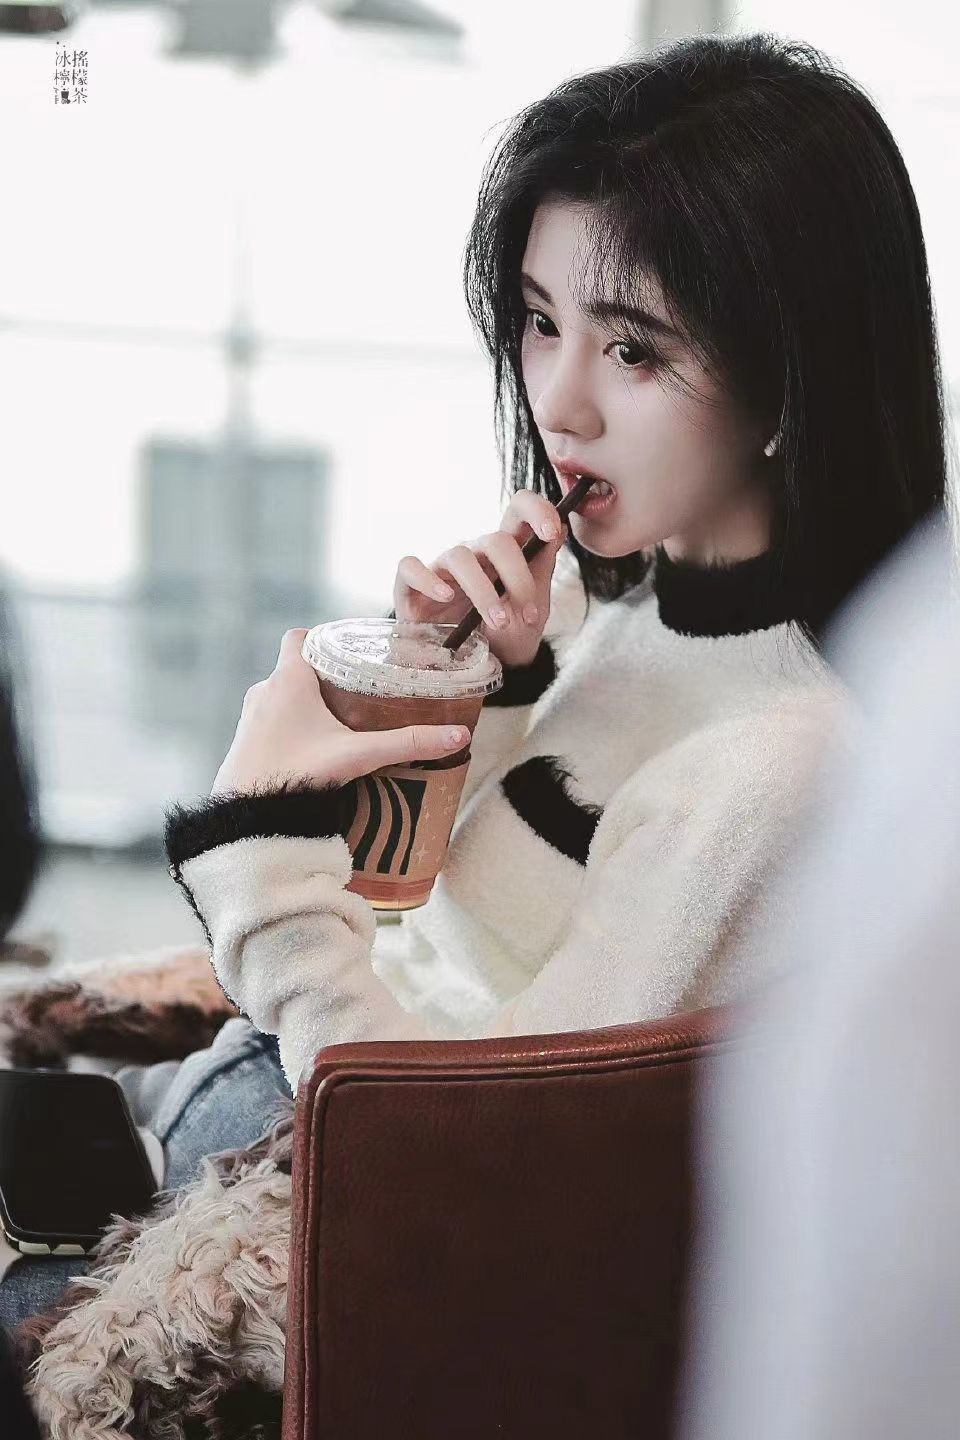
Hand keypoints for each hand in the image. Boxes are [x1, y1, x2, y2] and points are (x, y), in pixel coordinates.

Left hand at [211, 630, 473, 796]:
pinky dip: (291, 727)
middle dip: (326, 676)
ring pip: (282, 696)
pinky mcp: (244, 743)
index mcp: (288, 679)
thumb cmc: (296, 775)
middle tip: (358, 691)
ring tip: (340, 721)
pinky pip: (270, 721)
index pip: (299, 636)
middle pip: (296, 667)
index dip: (323, 637)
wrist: (247, 818)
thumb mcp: (358, 756)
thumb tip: (458, 735)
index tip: (349, 650)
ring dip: (307, 704)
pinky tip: (313, 748)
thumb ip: (407, 743)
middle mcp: (264, 691)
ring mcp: (249, 718)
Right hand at [391, 491, 567, 668]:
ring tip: (498, 622)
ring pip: (460, 557)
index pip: (519, 509)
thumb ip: (542, 569)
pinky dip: (427, 579)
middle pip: (495, 540)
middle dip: (517, 578)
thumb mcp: (533, 607)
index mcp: (506, 552)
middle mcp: (474, 553)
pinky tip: (445, 597)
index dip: (537, 511)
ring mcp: (442, 568)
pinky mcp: (411, 586)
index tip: (552, 533)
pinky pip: (410, 567)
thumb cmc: (504, 634)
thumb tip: (558, 530)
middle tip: (529, 615)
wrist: (475, 669)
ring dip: (484, 592)